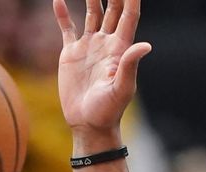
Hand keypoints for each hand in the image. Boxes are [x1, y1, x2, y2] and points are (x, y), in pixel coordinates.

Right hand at [54, 0, 151, 134]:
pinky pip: (68, 28)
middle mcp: (106, 43)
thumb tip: (146, 45)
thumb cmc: (108, 110)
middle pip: (111, 8)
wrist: (88, 124)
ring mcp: (89, 47)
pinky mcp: (71, 54)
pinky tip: (58, 0)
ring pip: (91, 13)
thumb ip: (130, 65)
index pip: (128, 15)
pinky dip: (63, 14)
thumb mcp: (122, 89)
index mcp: (120, 48)